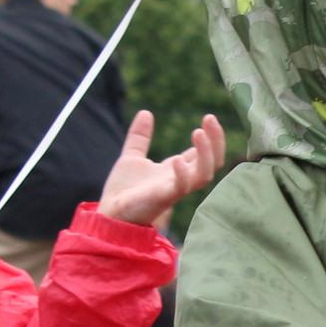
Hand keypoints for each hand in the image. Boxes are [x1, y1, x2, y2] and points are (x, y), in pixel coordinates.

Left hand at [97, 110, 225, 226]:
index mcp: (177, 170)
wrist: (109, 213)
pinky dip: (183, 175)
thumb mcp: (132, 156)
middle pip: (212, 162)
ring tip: (198, 132)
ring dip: (206, 154)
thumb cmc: (123, 191)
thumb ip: (140, 136)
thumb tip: (145, 112)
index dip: (211, 137)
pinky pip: (181, 188)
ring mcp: (174, 190)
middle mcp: (181, 180)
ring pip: (204, 175)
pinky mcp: (163, 199)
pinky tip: (177, 160)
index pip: (204, 154)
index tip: (209, 117)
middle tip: (209, 118)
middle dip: (216, 141)